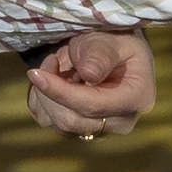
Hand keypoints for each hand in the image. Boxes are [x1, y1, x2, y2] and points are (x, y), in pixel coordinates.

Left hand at [27, 27, 157, 139]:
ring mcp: (100, 130)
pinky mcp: (80, 131)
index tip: (35, 73)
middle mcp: (121, 122)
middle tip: (51, 59)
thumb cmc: (113, 42)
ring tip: (55, 66)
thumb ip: (100, 55)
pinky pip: (49, 121)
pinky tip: (52, 81)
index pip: (92, 105)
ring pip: (56, 123)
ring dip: (44, 94)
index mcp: (137, 98)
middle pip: (70, 120)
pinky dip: (41, 100)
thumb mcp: (110, 40)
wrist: (112, 52)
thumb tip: (89, 76)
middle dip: (50, 90)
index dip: (61, 92)